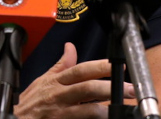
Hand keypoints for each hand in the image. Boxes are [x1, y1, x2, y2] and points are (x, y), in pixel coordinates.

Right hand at [12, 42, 132, 118]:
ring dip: (106, 109)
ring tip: (122, 109)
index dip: (100, 67)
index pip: (80, 70)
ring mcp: (60, 114)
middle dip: (110, 88)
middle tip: (131, 89)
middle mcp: (59, 96)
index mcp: (56, 82)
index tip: (117, 66)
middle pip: (87, 89)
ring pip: (87, 111)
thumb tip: (70, 47)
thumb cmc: (29, 102)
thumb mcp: (43, 80)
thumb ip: (60, 66)